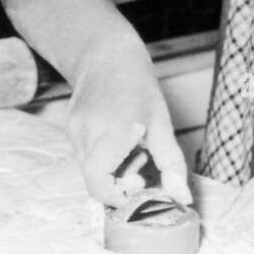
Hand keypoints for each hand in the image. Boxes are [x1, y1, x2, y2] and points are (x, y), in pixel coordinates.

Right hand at [65, 43, 189, 206]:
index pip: (98, 184)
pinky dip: (103, 156)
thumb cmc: (139, 88)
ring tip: (130, 145)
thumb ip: (171, 165)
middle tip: (141, 160)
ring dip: (112, 168)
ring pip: (89, 170)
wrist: (107, 55)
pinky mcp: (69, 129)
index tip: (139, 184)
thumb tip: (183, 199)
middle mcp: (84, 136)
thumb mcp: (162, 125)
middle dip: (120, 181)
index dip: (117, 195)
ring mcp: (73, 132)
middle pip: (95, 181)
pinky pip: (85, 155)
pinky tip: (117, 136)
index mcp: (108, 136)